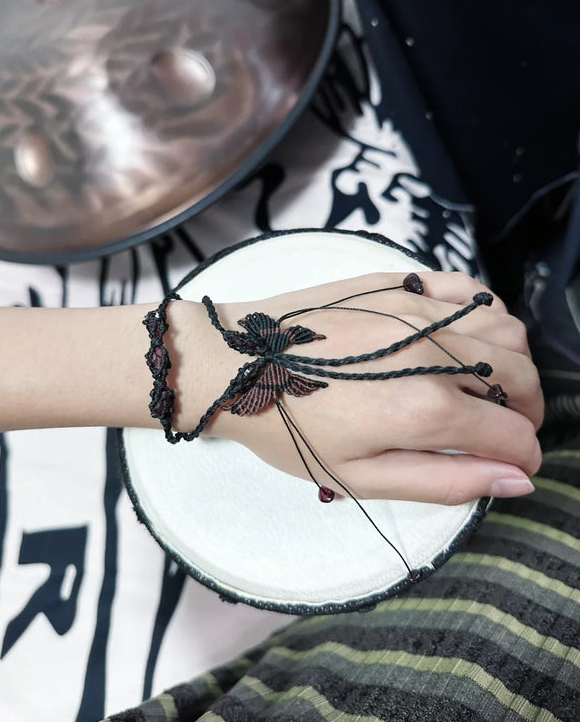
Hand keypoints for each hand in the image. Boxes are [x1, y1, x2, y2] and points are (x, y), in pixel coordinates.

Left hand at [167, 271, 542, 504]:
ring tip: (487, 389)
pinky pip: (470, 290)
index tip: (515, 463)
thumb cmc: (290, 427)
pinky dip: (487, 316)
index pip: (513, 433)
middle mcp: (433, 351)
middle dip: (528, 412)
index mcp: (425, 409)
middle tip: (506, 430)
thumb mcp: (360, 477)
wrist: (235, 363)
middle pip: (521, 379)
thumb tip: (517, 481)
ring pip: (507, 332)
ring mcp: (417, 310)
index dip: (523, 456)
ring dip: (513, 366)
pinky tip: (466, 339)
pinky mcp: (399, 284)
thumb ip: (445, 481)